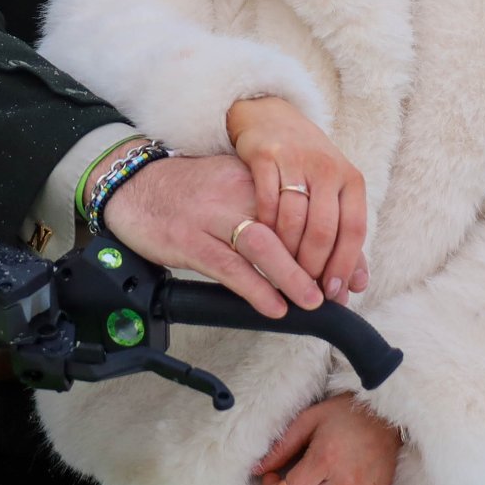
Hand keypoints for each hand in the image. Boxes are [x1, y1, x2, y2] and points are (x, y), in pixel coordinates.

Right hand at [101, 153, 322, 317]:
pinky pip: (229, 266)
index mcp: (255, 178)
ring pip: (263, 245)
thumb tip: (311, 250)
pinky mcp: (189, 239)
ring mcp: (213, 215)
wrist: (133, 185)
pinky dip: (255, 288)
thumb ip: (269, 212)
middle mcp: (239, 192)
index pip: (305, 210)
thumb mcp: (233, 190)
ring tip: (312, 301)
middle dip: (319, 262)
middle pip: (291, 227)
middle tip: (337, 292)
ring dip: (292, 276)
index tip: (351, 273)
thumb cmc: (190, 194)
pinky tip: (272, 306)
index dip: (333, 243)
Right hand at [227, 97, 369, 303]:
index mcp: (350, 179)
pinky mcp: (265, 156)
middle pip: (323, 230)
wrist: (272, 119)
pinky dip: (264, 229)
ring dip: (287, 253)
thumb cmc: (308, 165)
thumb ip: (344, 237)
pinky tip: (261, 243)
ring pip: (293, 220)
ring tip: (282, 271)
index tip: (332, 291)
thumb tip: (356, 285)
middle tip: (303, 286)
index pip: (354, 230)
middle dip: (313, 266)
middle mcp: (327, 167)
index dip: (344, 265)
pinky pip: (265, 203)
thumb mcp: (333, 193)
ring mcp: (296, 160)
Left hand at [253, 395, 401, 484]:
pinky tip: (340, 474)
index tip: (270, 478)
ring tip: (322, 468)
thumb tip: (257, 469)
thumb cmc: (346, 413)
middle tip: (289, 475)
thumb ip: (280, 446)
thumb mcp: (308, 419)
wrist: (388, 418)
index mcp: (326, 460)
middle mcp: (346, 483)